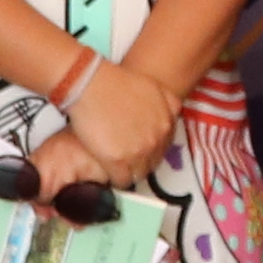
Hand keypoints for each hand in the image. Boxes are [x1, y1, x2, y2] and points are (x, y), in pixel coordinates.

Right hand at [59, 55, 174, 182]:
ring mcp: (139, 151)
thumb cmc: (116, 82)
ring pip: (139, 174)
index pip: (163, 148)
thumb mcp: (153, 86)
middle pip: (153, 163)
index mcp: (167, 122)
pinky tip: (107, 169)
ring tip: (115, 163)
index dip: (149, 149)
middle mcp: (157, 139)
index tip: (136, 147)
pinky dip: (115, 178)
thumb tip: (171, 117)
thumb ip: (167, 103)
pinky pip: (122, 181)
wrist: (91, 84)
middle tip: (124, 155)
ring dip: (129, 171)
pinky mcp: (119, 161)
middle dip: (140, 161)